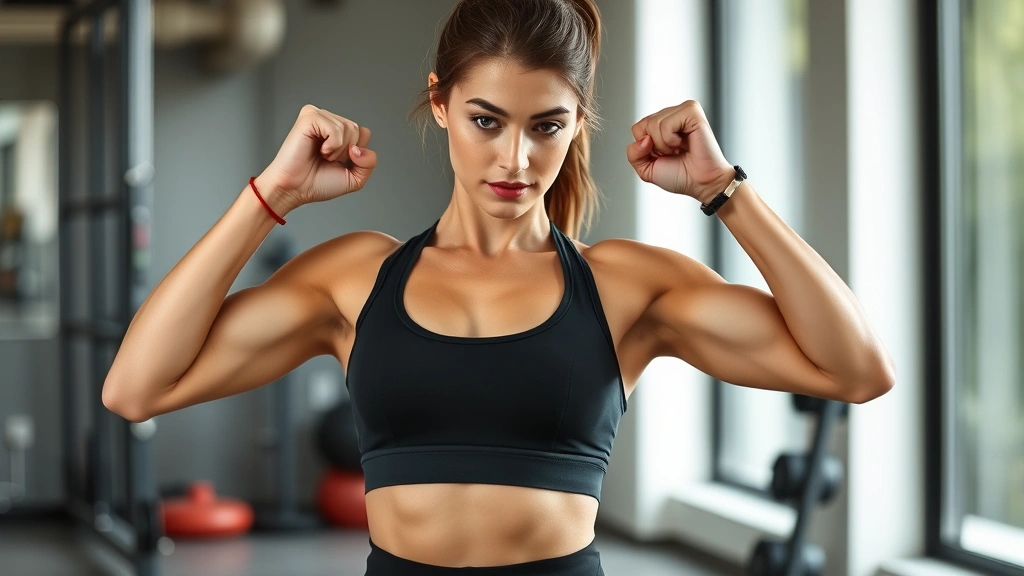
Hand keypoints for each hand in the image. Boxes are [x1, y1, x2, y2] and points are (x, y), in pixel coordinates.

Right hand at [258, 105, 377, 209]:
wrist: (294, 189)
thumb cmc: (317, 183)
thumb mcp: (354, 178)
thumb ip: (369, 163)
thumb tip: (359, 148)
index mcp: (338, 132)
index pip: (364, 133)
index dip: (356, 154)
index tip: (337, 163)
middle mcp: (328, 121)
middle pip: (357, 130)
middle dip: (346, 152)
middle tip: (326, 160)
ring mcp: (318, 116)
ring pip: (348, 128)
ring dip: (337, 151)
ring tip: (321, 156)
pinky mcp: (309, 117)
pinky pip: (335, 129)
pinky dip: (331, 145)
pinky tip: (318, 150)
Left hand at [625, 100, 734, 202]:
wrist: (702, 183)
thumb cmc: (680, 175)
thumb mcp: (647, 168)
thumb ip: (633, 154)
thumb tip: (644, 139)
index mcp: (662, 123)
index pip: (637, 128)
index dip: (645, 148)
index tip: (664, 156)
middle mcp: (673, 114)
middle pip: (644, 125)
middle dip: (655, 147)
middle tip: (674, 153)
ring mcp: (683, 111)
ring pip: (654, 123)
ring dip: (664, 144)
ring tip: (679, 149)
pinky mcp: (692, 112)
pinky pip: (667, 124)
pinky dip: (671, 139)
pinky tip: (685, 143)